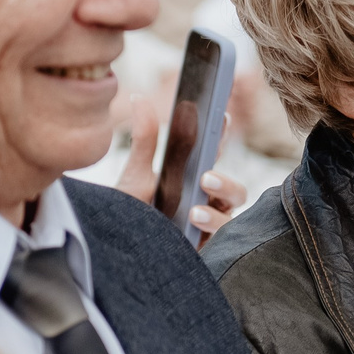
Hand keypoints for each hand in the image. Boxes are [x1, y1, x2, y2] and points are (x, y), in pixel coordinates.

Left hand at [111, 98, 249, 243]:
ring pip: (232, 216)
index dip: (223, 136)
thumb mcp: (137, 176)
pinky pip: (224, 242)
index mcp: (195, 182)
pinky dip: (213, 230)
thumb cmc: (132, 215)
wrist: (120, 256)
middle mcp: (208, 204)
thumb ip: (144, 139)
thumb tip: (138, 97)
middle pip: (234, 190)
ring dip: (217, 211)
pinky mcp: (207, 251)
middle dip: (225, 182)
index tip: (222, 116)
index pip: (215, 157)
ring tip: (193, 211)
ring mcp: (209, 229)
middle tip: (204, 177)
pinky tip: (195, 225)